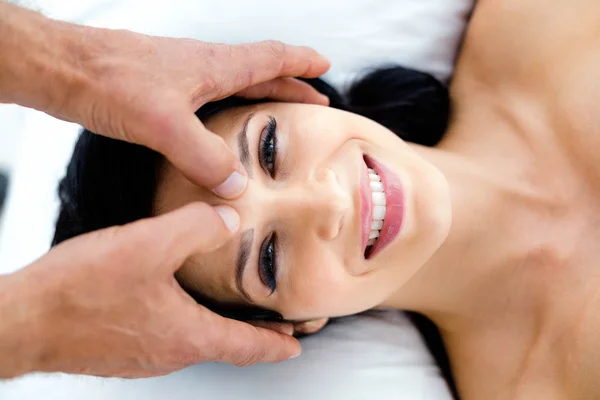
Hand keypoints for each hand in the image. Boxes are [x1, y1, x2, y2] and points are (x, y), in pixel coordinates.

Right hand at [0, 203, 299, 378]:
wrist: (21, 320)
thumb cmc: (79, 292)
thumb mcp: (149, 246)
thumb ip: (195, 227)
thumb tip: (228, 219)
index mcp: (186, 335)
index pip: (247, 346)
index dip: (277, 344)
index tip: (296, 345)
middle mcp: (167, 353)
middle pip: (224, 347)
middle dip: (255, 338)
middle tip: (277, 331)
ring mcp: (142, 355)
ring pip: (195, 342)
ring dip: (221, 331)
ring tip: (234, 318)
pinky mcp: (119, 348)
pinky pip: (166, 337)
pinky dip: (188, 325)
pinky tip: (178, 306)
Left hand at [49, 22, 329, 198]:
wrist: (61, 68)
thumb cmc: (110, 81)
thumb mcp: (164, 124)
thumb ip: (204, 156)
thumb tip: (238, 187)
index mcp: (213, 66)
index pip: (270, 58)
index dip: (301, 63)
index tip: (324, 67)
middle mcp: (201, 66)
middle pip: (258, 70)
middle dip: (289, 83)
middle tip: (312, 98)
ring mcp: (180, 77)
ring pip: (233, 82)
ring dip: (259, 94)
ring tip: (275, 112)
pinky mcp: (160, 90)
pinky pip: (207, 97)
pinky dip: (226, 108)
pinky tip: (217, 127)